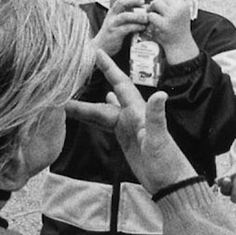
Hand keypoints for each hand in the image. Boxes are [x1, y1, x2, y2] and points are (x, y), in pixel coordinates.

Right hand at [66, 54, 194, 189]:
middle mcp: (132, 116)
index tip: (96, 52)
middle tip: (64, 87)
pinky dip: (98, 115)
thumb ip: (156, 117)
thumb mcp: (159, 140)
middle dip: (85, 96)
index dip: (109, 69)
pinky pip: (107, 123)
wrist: (171, 183)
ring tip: (67, 101)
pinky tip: (99, 104)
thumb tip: (160, 95)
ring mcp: (128, 127)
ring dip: (87, 106)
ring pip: (103, 112)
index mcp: (138, 113)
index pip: (121, 85)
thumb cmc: (167, 162)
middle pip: (103, 103)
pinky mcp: (126, 138)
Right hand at [94, 0, 146, 56]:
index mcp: (111, 12)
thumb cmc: (113, 35)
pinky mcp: (115, 34)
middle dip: (133, 0)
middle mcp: (111, 16)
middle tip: (143, 3)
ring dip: (138, 16)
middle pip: (120, 2)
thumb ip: (126, 16)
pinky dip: (137, 26)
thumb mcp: (116, 22)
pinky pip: (127, 28)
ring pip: (125, 16)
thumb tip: (144, 11)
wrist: (100, 49)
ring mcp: (112, 24)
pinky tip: (143, 28)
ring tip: (146, 18)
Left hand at [143, 0, 197, 62]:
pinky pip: (151, 15)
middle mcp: (179, 9)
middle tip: (153, 11)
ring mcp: (172, 17)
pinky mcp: (164, 25)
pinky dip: (149, 19)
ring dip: (151, 9)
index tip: (160, 8)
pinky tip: (151, 23)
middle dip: (155, 2)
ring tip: (152, 16)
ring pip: (155, 3)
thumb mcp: (181, 12)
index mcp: (184, 4)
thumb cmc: (178, 27)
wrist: (179, 45)